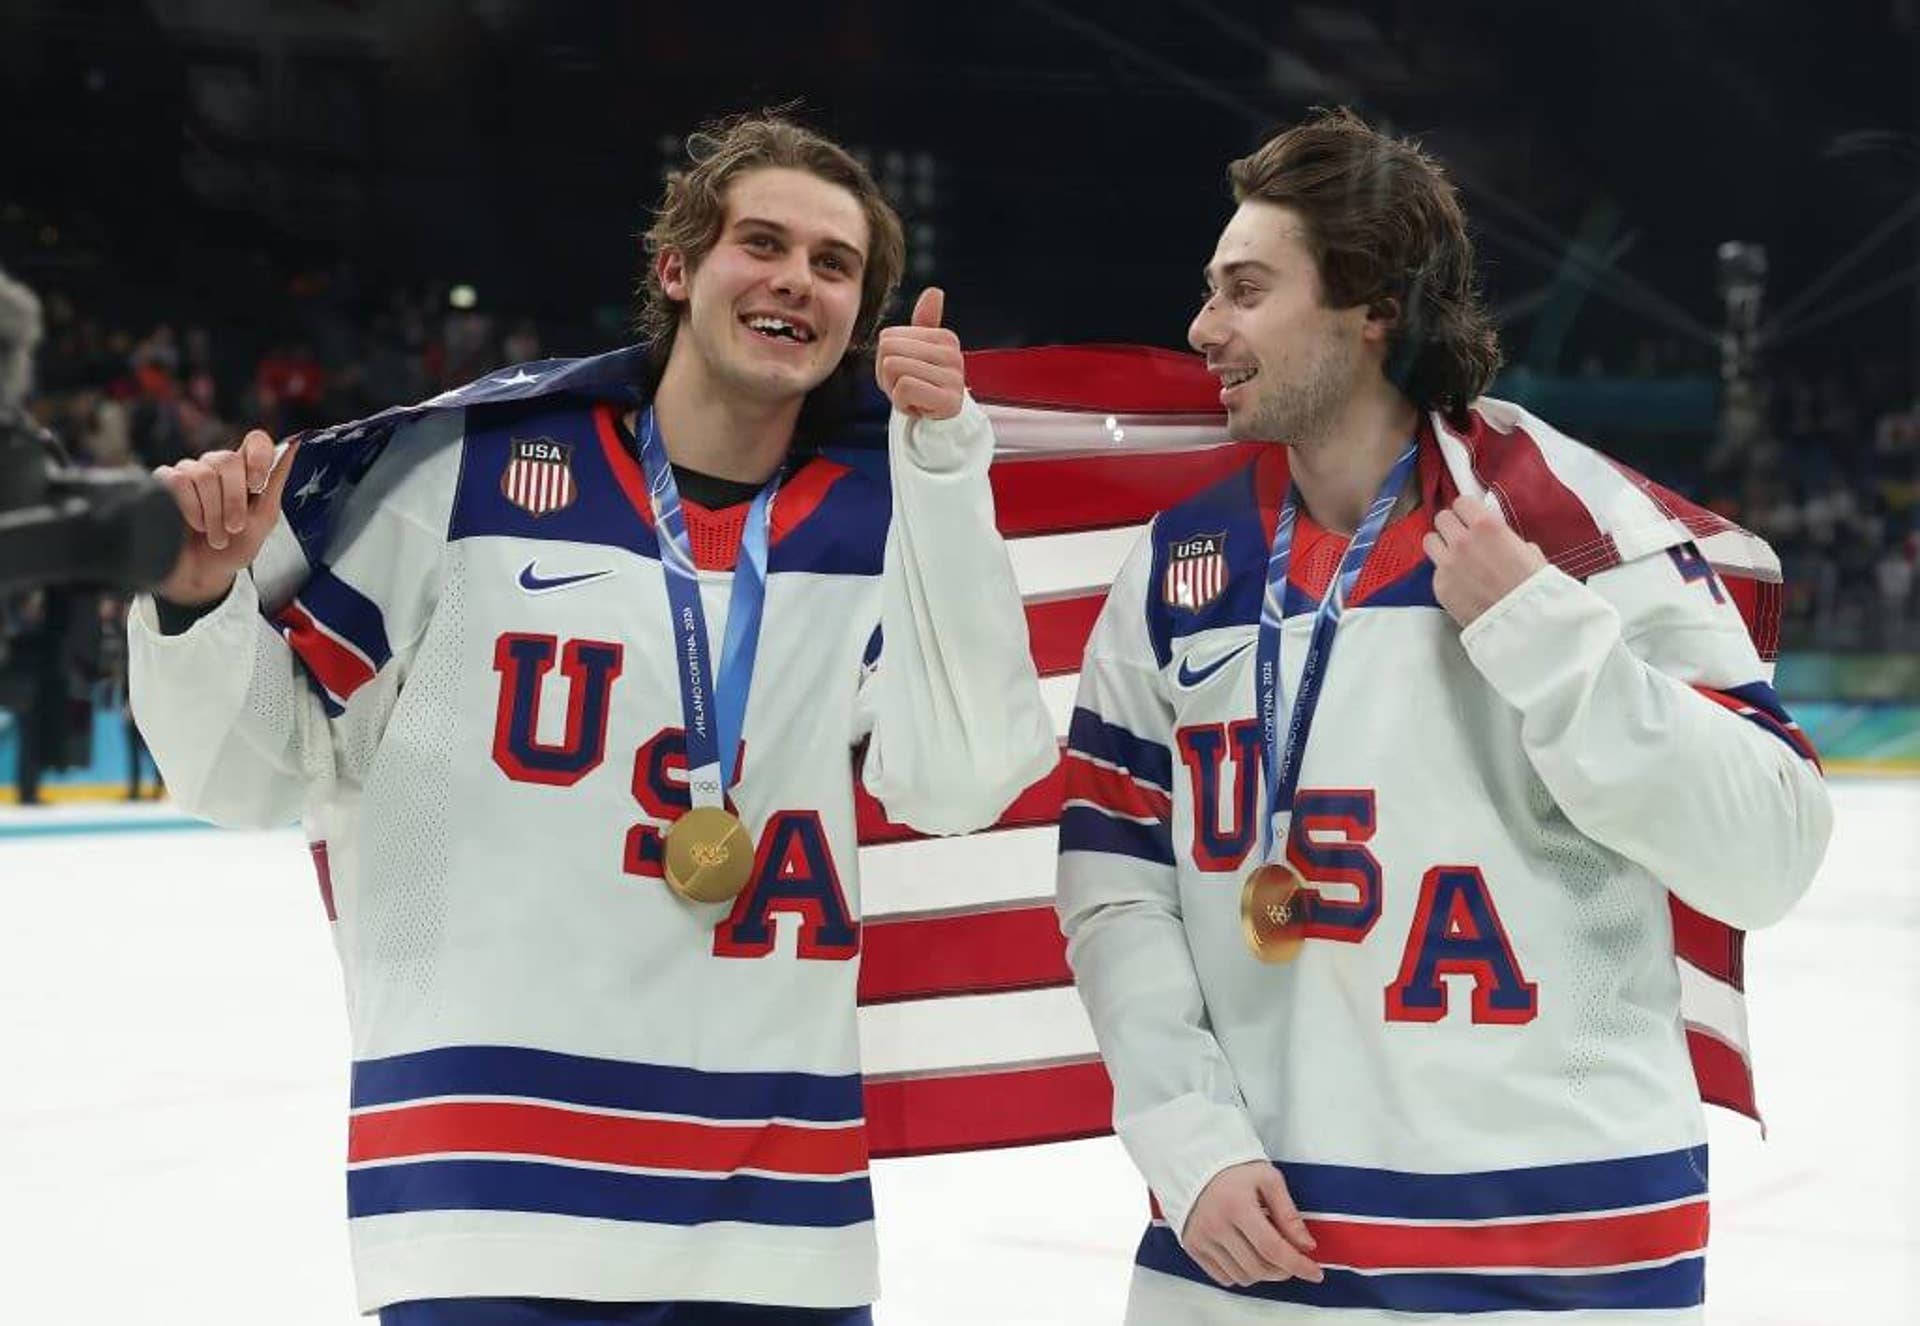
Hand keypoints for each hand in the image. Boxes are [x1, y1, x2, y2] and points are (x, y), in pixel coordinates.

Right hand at [154, 431, 299, 606]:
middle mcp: (217, 466)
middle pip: (227, 459)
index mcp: (245, 472)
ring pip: (203, 474)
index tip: (257, 485)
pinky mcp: (164, 483)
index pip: (255, 441)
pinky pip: (178, 481)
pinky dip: (190, 508)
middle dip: (234, 499)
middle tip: (235, 527)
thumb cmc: (234, 547)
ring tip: (215, 536)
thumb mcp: (263, 519)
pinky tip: (194, 524)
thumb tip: (295, 445)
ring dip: (213, 513)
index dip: (258, 456)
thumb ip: (276, 483)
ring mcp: (190, 472)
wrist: (203, 574)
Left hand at [876, 287, 964, 420]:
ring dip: (894, 391)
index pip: (888, 338)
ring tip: (913, 397)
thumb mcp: (918, 353)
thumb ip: (924, 322)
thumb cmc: (923, 385)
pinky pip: (904, 389)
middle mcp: (952, 354)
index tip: (905, 373)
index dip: (885, 360)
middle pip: (889, 352)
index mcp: (944, 337)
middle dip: (888, 376)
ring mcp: (953, 378)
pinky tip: (917, 407)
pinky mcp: (949, 400)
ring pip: (894, 369)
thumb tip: (935, 291)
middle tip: (906, 387)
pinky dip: (902, 403)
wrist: (940, 424)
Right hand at [1181, 1160, 1322, 1287]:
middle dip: (1284, 1270)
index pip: (1272, 1248)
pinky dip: (1242, 1274)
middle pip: (1259, 1267)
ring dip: (1263, 1273)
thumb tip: (1306, 1245)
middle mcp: (1216, 1226)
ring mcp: (1202, 1238)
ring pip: (1243, 1277)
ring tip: (1268, 1253)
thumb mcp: (1268, 1179)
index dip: (1298, 1265)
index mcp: (1237, 1206)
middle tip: (1292, 1259)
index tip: (1315, 1273)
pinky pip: (1223, 1277)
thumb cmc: (1235, 1169)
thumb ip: (1288, 1213)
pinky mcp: (1192, 1246)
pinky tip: (1247, 1256)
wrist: (1195, 1164)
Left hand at [1423, 493, 1548, 626]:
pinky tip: (1460, 582)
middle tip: (1461, 536)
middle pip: (1442, 518)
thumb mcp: (1529, 551)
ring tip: (1454, 556)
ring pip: (1429, 541)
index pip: (1461, 503)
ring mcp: (1447, 564)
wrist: (1523, 621)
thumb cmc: (1533, 587)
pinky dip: (1445, 573)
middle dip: (1452, 526)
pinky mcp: (1439, 586)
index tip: (1470, 518)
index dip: (1467, 511)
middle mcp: (1461, 540)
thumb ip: (1506, 538)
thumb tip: (1501, 540)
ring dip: (1440, 545)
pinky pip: (1435, 570)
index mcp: (1486, 526)